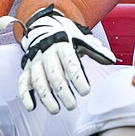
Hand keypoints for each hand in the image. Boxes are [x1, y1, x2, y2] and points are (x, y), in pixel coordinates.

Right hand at [0, 5, 114, 113]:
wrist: (43, 25)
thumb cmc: (66, 35)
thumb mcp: (81, 38)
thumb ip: (96, 50)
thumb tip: (111, 59)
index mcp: (62, 44)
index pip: (69, 62)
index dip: (77, 78)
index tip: (85, 91)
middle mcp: (46, 52)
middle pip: (53, 75)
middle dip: (63, 92)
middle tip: (72, 105)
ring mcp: (35, 61)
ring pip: (38, 81)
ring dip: (46, 97)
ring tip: (56, 110)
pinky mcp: (27, 68)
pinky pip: (22, 82)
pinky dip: (25, 95)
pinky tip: (32, 107)